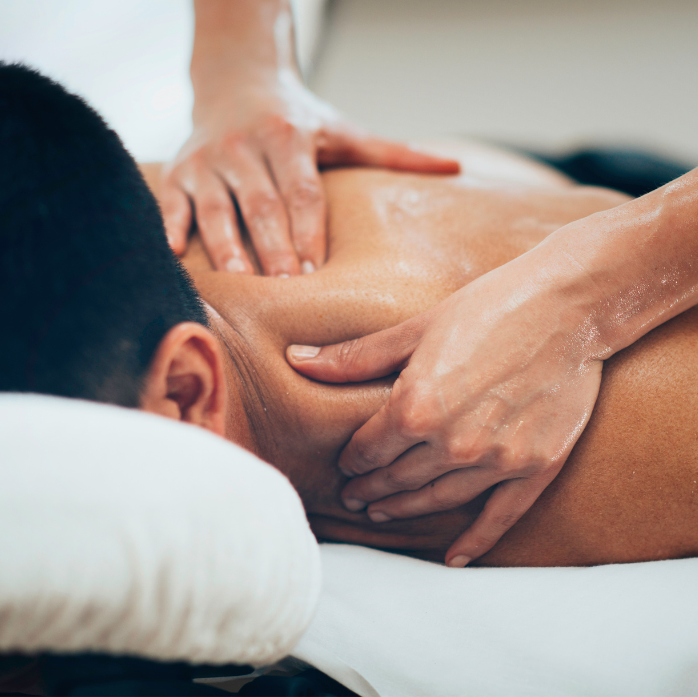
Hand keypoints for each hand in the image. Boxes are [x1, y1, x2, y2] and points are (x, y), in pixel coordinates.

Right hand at [161, 69, 458, 275]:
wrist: (236, 79)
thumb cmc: (297, 118)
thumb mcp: (343, 129)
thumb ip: (393, 152)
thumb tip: (455, 167)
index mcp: (288, 137)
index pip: (302, 191)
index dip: (308, 230)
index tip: (314, 271)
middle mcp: (245, 147)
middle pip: (262, 204)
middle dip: (272, 247)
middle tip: (283, 289)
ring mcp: (208, 160)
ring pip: (217, 207)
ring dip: (225, 246)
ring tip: (239, 282)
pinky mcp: (180, 170)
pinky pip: (171, 201)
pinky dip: (171, 227)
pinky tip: (173, 254)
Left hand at [287, 236, 606, 564]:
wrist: (567, 306)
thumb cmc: (487, 307)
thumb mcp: (415, 329)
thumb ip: (355, 356)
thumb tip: (297, 358)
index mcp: (416, 406)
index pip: (369, 449)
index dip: (352, 460)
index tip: (346, 464)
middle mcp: (452, 442)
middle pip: (398, 478)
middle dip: (371, 488)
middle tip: (354, 498)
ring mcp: (496, 460)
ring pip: (438, 500)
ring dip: (405, 510)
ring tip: (383, 513)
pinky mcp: (535, 467)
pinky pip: (499, 516)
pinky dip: (475, 541)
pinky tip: (453, 557)